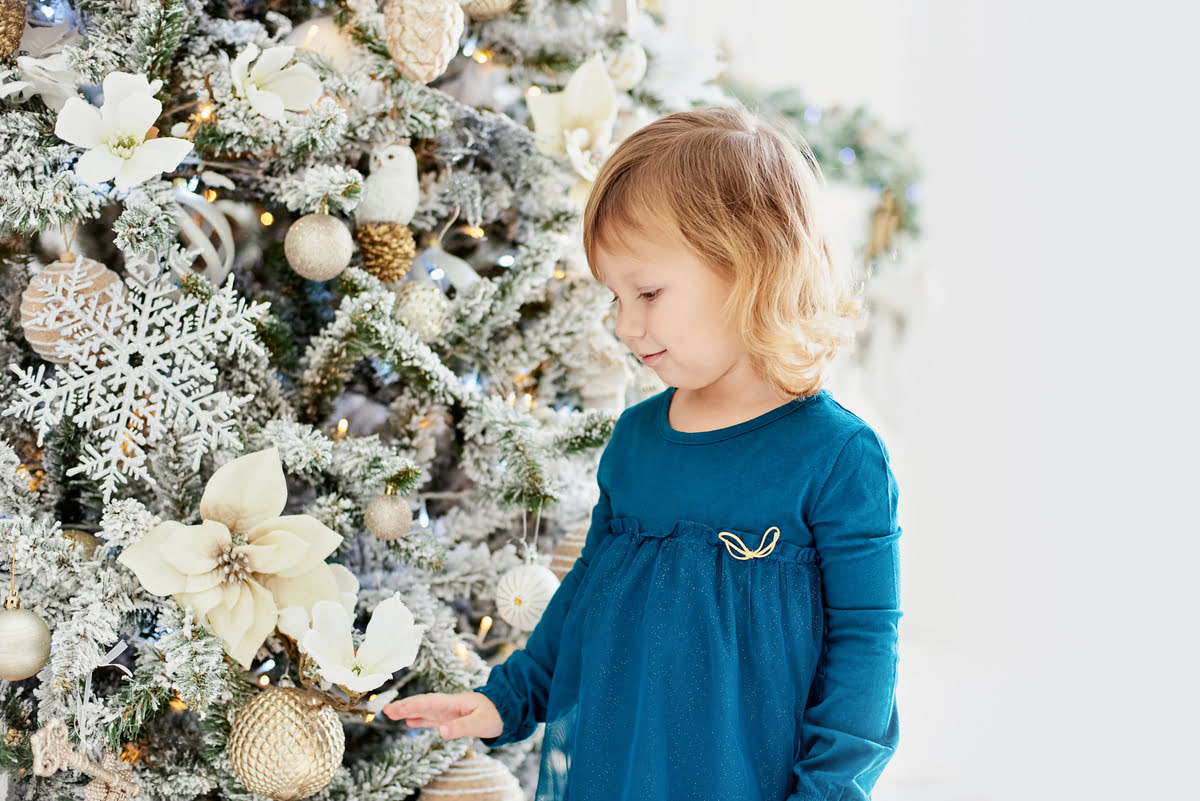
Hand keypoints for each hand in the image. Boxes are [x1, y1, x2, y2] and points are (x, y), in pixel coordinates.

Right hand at [382, 691, 503, 739]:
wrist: (506, 710)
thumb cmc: (494, 715)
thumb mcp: (480, 723)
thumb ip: (461, 727)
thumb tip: (441, 732)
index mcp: (454, 702)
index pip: (429, 702)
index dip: (412, 705)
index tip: (395, 708)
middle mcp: (448, 705)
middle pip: (423, 704)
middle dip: (405, 706)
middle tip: (386, 709)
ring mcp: (449, 711)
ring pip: (425, 710)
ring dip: (408, 711)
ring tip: (391, 713)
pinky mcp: (451, 718)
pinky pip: (431, 717)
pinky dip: (420, 718)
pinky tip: (410, 721)